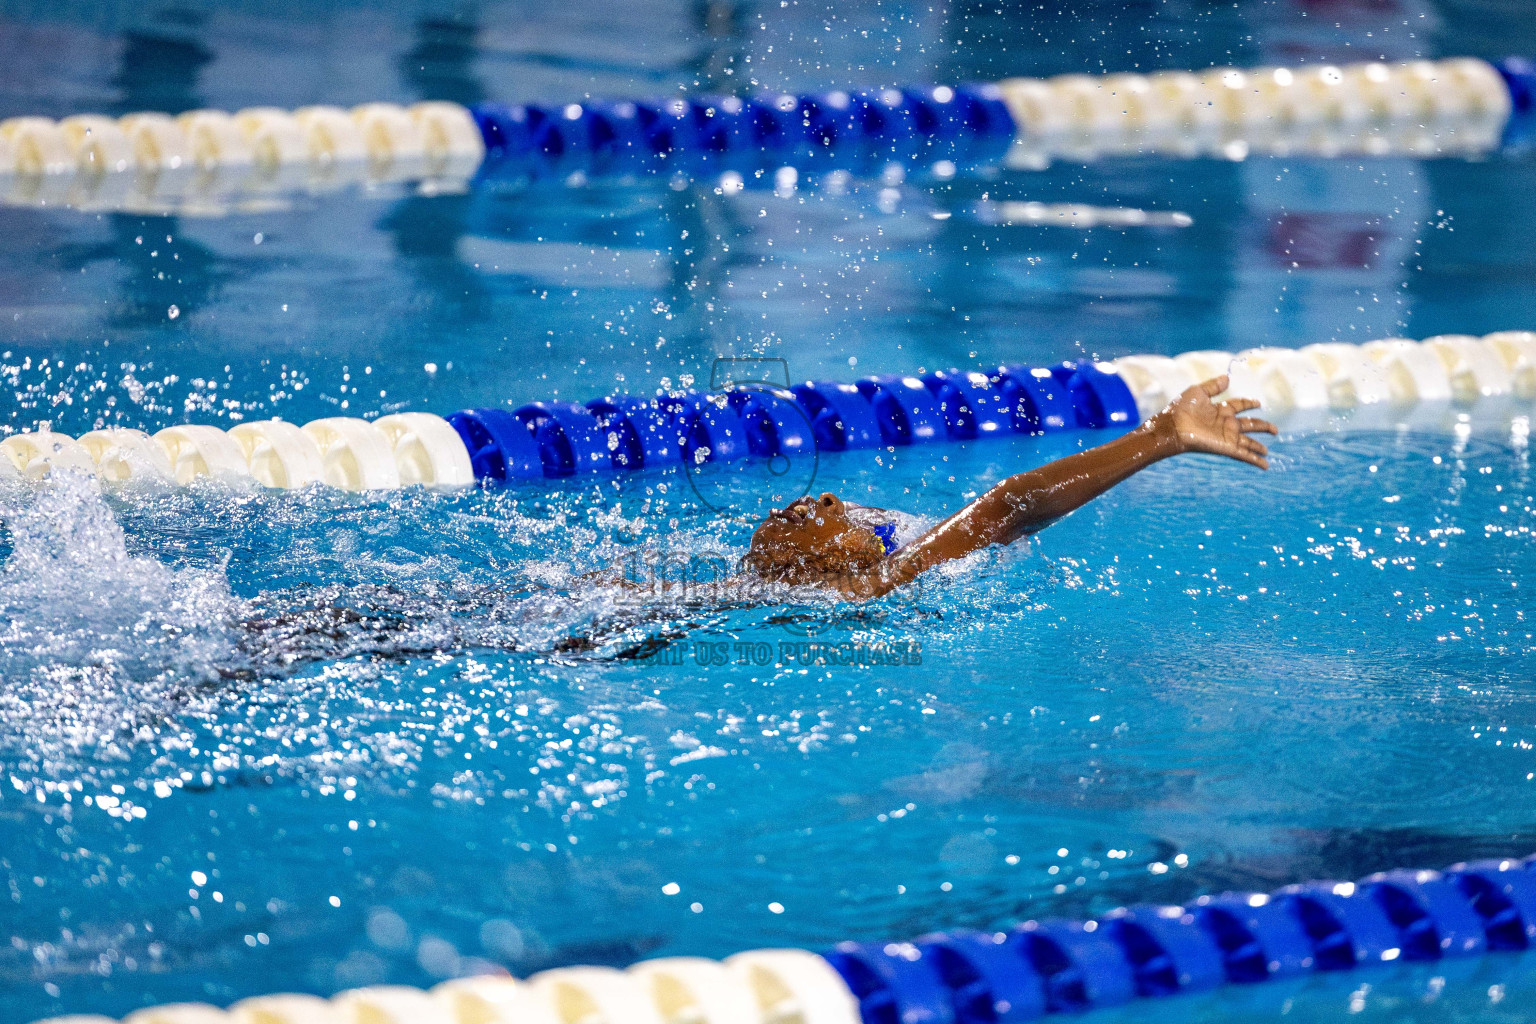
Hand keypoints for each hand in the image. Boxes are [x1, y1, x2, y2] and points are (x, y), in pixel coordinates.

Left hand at [1157, 375, 1276, 468]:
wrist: (1174, 426)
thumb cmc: (1181, 408)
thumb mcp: (1198, 391)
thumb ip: (1213, 385)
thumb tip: (1227, 377)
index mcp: (1220, 409)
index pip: (1239, 405)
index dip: (1249, 403)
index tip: (1258, 403)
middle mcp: (1226, 423)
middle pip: (1249, 424)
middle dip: (1262, 426)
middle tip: (1274, 429)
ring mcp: (1228, 436)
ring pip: (1249, 441)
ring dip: (1258, 446)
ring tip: (1267, 451)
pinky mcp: (1227, 447)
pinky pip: (1244, 454)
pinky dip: (1255, 459)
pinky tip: (1265, 464)